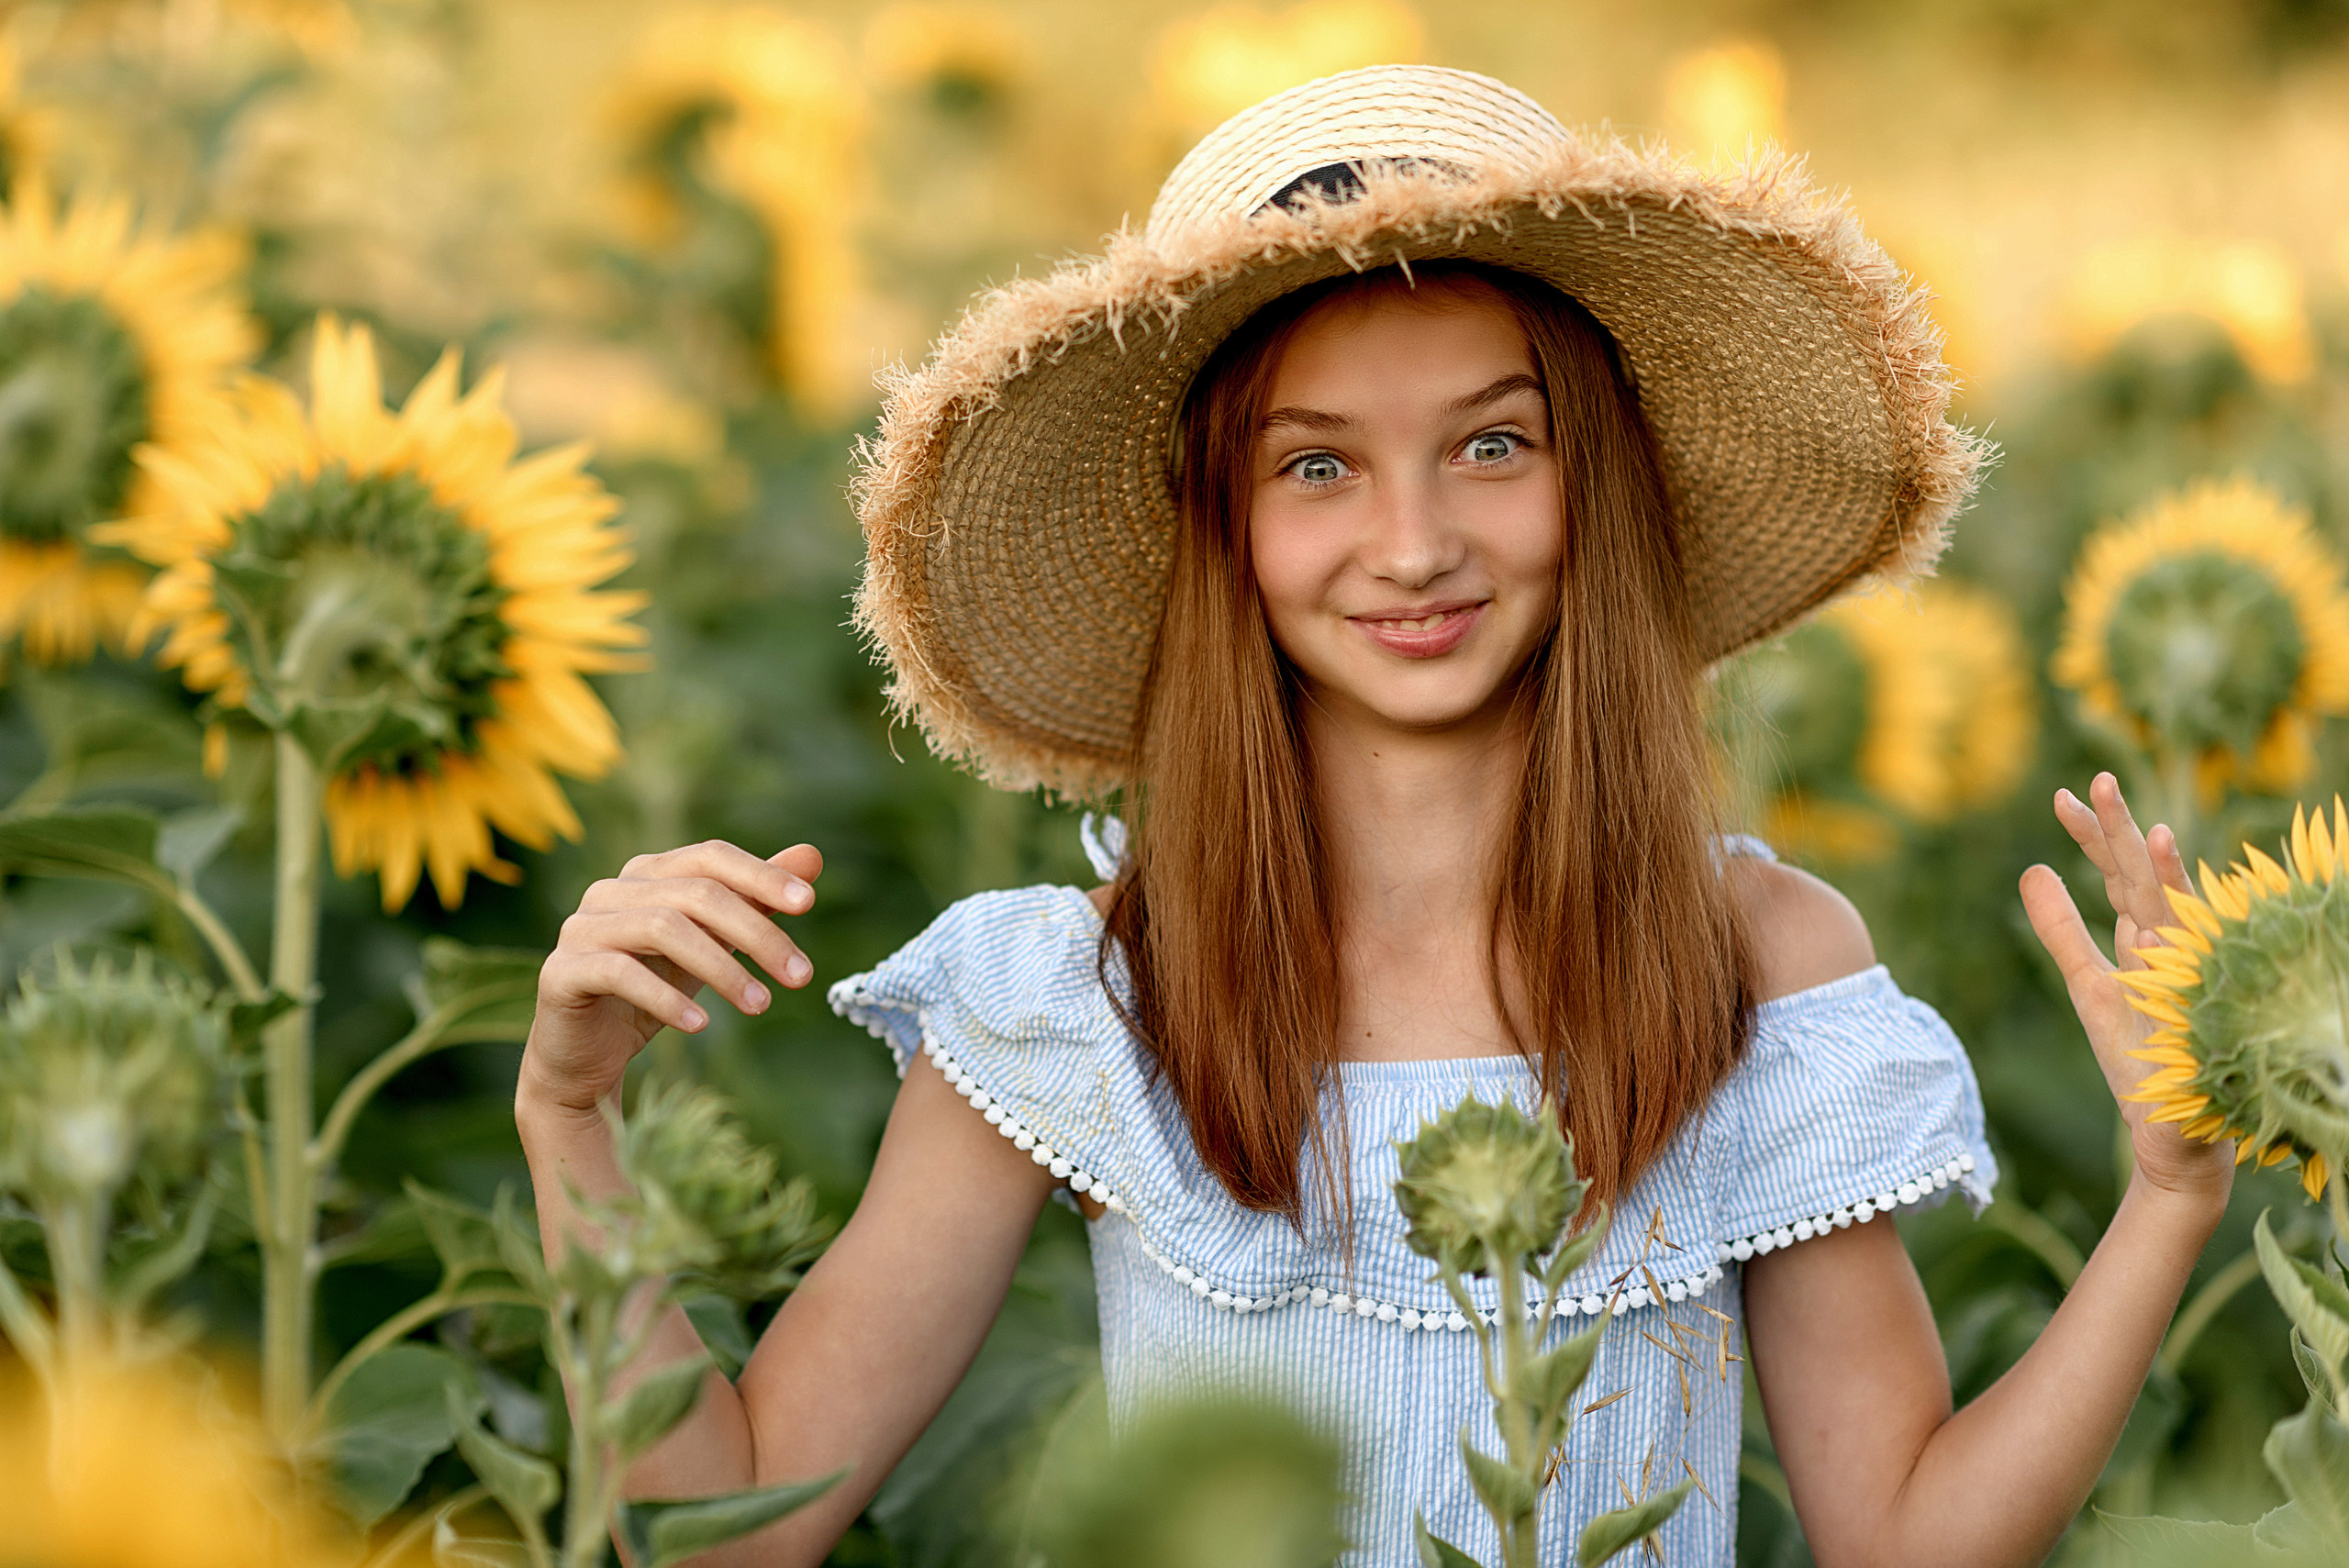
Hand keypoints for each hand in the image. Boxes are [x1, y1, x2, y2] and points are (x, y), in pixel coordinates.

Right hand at [522, 840, 821, 1116]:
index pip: (711, 857)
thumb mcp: (714, 946)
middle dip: (756, 934)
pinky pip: (619, 972)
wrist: (584, 1056)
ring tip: (762, 1005)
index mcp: (648, 874)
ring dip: (722, 969)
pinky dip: (665, 998)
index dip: (760, 875)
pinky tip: (700, 1025)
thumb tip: (812, 855)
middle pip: (696, 894)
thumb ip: (755, 901)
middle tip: (801, 976)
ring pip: (663, 928)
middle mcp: (610, 890)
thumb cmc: (654, 990)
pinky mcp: (560, 972)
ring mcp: (580, 927)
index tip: (808, 904)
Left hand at [2020, 772, 2233, 1206]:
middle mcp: (2170, 946)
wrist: (2175, 1134)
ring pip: (2169, 904)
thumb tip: (2032, 870)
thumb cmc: (2139, 1056)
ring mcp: (2185, 972)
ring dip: (2149, 860)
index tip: (2060, 797)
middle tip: (2095, 780)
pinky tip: (2154, 879)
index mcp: (2146, 938)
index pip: (2118, 875)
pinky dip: (2169, 911)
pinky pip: (2182, 952)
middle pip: (2141, 877)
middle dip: (2118, 830)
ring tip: (2131, 817)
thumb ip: (2062, 929)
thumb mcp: (2087, 984)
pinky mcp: (2189, 1002)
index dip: (2093, 836)